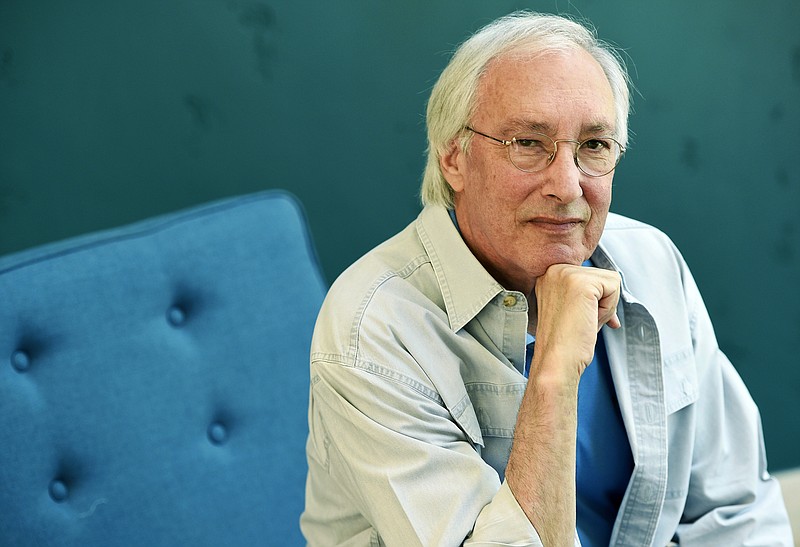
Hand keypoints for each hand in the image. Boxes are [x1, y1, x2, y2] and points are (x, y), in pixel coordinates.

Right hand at [532, 263, 620, 378]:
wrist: (556, 361)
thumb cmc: (564, 343)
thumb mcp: (572, 308)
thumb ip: (587, 294)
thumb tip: (612, 287)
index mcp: (550, 276)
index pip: (591, 275)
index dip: (596, 299)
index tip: (586, 317)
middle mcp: (555, 270)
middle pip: (602, 276)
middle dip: (601, 303)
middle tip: (581, 321)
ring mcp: (566, 274)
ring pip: (610, 281)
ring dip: (605, 306)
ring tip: (583, 321)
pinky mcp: (580, 282)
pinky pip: (614, 287)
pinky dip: (608, 308)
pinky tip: (589, 320)